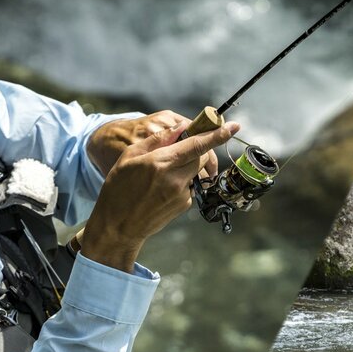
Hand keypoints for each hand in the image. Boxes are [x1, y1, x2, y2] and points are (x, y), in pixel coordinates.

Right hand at [79, 120, 238, 271]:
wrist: (119, 225)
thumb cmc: (119, 188)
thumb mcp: (130, 156)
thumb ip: (158, 139)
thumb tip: (180, 127)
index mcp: (161, 162)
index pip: (197, 145)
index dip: (218, 134)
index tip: (233, 126)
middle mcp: (175, 179)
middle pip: (202, 156)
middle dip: (199, 148)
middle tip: (183, 147)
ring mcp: (182, 194)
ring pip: (198, 170)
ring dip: (190, 164)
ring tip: (164, 171)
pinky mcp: (185, 205)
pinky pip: (191, 185)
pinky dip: (183, 180)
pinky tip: (163, 187)